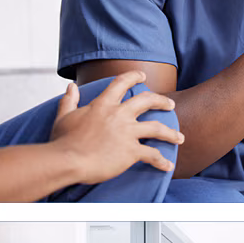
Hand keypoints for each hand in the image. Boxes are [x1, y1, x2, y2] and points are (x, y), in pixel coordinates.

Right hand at [50, 72, 180, 181]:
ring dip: (171, 133)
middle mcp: (119, 115)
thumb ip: (69, 100)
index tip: (142, 76)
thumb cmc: (63, 141)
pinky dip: (162, 161)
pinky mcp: (131, 151)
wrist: (68, 160)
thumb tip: (71, 86)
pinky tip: (168, 166)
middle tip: (170, 104)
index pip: (121, 84)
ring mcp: (127, 133)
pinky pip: (153, 155)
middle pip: (147, 101)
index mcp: (103, 105)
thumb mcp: (64, 116)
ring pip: (157, 128)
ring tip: (179, 137)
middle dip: (161, 101)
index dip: (133, 77)